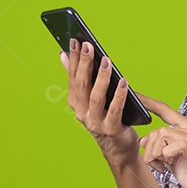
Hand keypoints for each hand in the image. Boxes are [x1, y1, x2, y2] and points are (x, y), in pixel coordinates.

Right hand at [60, 39, 137, 165]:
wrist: (118, 147)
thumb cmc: (106, 116)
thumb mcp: (91, 96)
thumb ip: (79, 77)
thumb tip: (63, 54)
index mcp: (75, 102)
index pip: (73, 77)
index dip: (74, 59)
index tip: (75, 40)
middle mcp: (81, 112)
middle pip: (82, 85)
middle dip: (84, 63)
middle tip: (88, 45)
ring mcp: (95, 122)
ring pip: (96, 97)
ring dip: (100, 77)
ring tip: (106, 60)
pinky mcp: (110, 129)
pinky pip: (115, 110)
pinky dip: (118, 95)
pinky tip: (123, 81)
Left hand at [136, 94, 186, 187]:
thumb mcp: (174, 162)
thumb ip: (160, 149)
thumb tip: (142, 139)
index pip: (166, 111)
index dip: (149, 103)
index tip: (135, 95)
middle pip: (158, 129)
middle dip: (149, 149)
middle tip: (156, 164)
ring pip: (162, 135)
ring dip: (155, 154)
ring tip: (163, 167)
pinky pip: (173, 145)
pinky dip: (165, 157)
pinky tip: (169, 167)